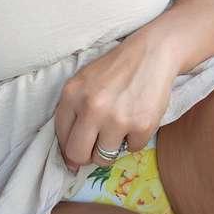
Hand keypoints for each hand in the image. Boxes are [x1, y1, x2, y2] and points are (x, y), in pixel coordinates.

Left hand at [55, 34, 178, 173]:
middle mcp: (91, 108)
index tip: (79, 148)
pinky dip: (134, 139)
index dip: (70, 147)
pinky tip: (136, 118)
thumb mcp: (84, 82)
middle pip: (78, 154)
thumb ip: (73, 113)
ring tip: (119, 128)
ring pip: (104, 158)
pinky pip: (132, 149)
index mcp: (72, 94)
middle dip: (86, 156)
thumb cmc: (116, 68)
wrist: (151, 53)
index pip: (62, 137)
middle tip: (96, 147)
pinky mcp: (141, 126)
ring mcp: (116, 119)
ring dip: (111, 148)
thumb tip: (70, 160)